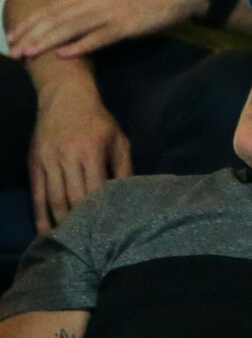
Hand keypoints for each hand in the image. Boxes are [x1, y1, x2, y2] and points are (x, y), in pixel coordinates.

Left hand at [8, 0, 204, 58]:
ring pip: (71, 27)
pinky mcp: (127, 26)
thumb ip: (95, 8)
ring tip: (29, 53)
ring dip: (48, 41)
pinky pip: (100, 37)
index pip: (52, 7)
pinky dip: (81, 45)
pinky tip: (65, 54)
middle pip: (56, 18)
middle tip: (13, 50)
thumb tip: (79, 24)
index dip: (30, 21)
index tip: (13, 35)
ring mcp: (110, 13)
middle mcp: (95, 1)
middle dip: (32, 34)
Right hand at [28, 83, 132, 231]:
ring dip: (62, 222)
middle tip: (92, 242)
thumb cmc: (99, 121)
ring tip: (72, 241)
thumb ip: (125, 169)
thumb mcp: (119, 140)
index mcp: (91, 151)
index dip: (101, 211)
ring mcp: (47, 160)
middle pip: (73, 198)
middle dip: (82, 222)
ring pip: (54, 199)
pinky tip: (46, 231)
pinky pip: (36, 193)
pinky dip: (40, 214)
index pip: (96, 189)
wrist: (65, 95)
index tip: (109, 230)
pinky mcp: (34, 162)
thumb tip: (131, 197)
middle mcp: (67, 156)